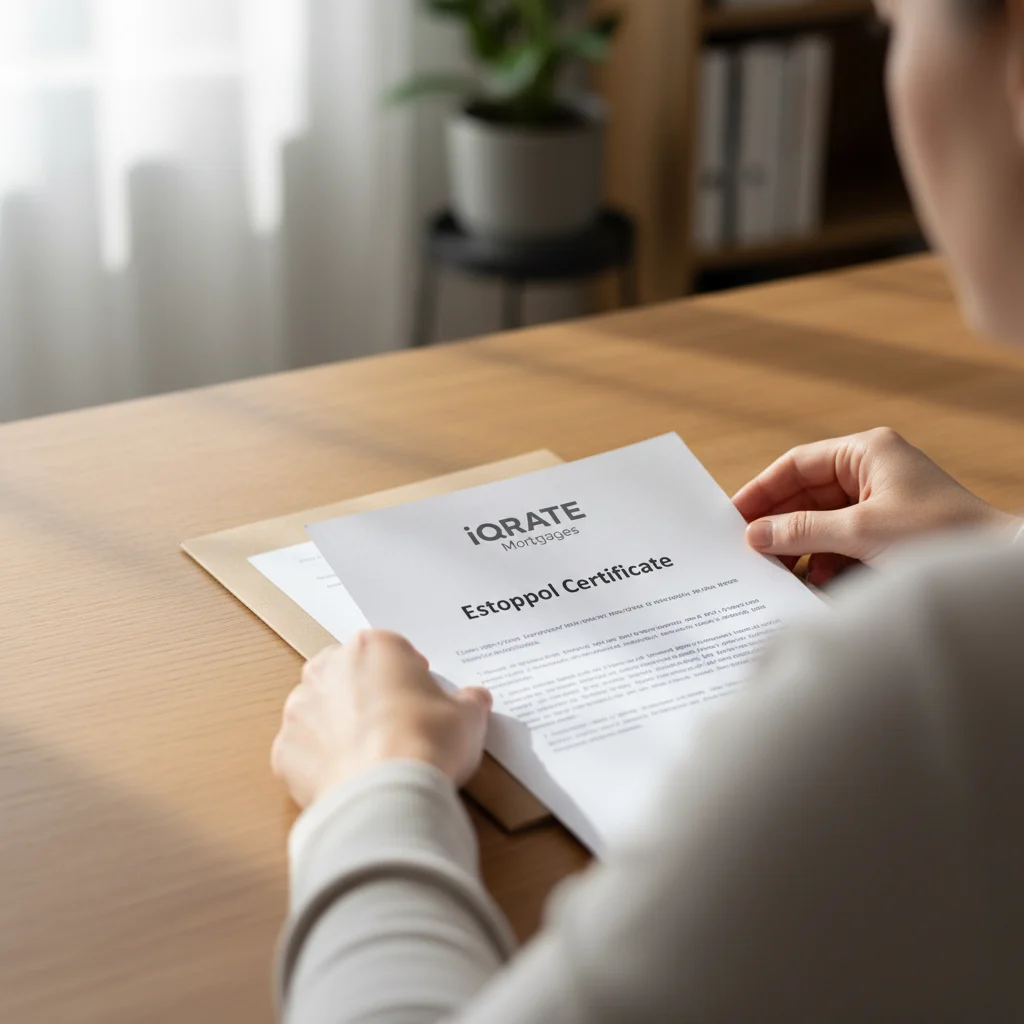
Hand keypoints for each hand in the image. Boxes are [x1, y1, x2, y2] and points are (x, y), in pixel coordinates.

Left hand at [271, 630, 492, 807]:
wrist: (387, 795)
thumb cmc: (427, 742)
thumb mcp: (468, 717)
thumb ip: (469, 702)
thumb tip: (476, 700)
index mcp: (374, 647)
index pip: (391, 651)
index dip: (408, 675)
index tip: (421, 698)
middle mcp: (329, 669)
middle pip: (347, 672)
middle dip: (365, 692)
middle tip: (394, 724)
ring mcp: (300, 709)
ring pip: (319, 710)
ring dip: (337, 725)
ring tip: (369, 755)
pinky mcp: (284, 750)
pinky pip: (304, 751)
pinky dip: (321, 762)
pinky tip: (348, 778)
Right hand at [733, 427, 1020, 585]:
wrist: (995, 564)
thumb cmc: (940, 535)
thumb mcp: (861, 531)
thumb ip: (802, 531)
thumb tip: (755, 534)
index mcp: (867, 452)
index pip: (796, 464)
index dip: (761, 490)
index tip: (733, 516)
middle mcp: (871, 471)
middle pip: (806, 494)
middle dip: (779, 524)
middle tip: (748, 549)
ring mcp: (880, 502)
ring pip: (821, 521)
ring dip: (800, 547)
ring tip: (777, 571)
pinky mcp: (887, 532)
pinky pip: (840, 541)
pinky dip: (824, 560)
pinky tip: (813, 581)